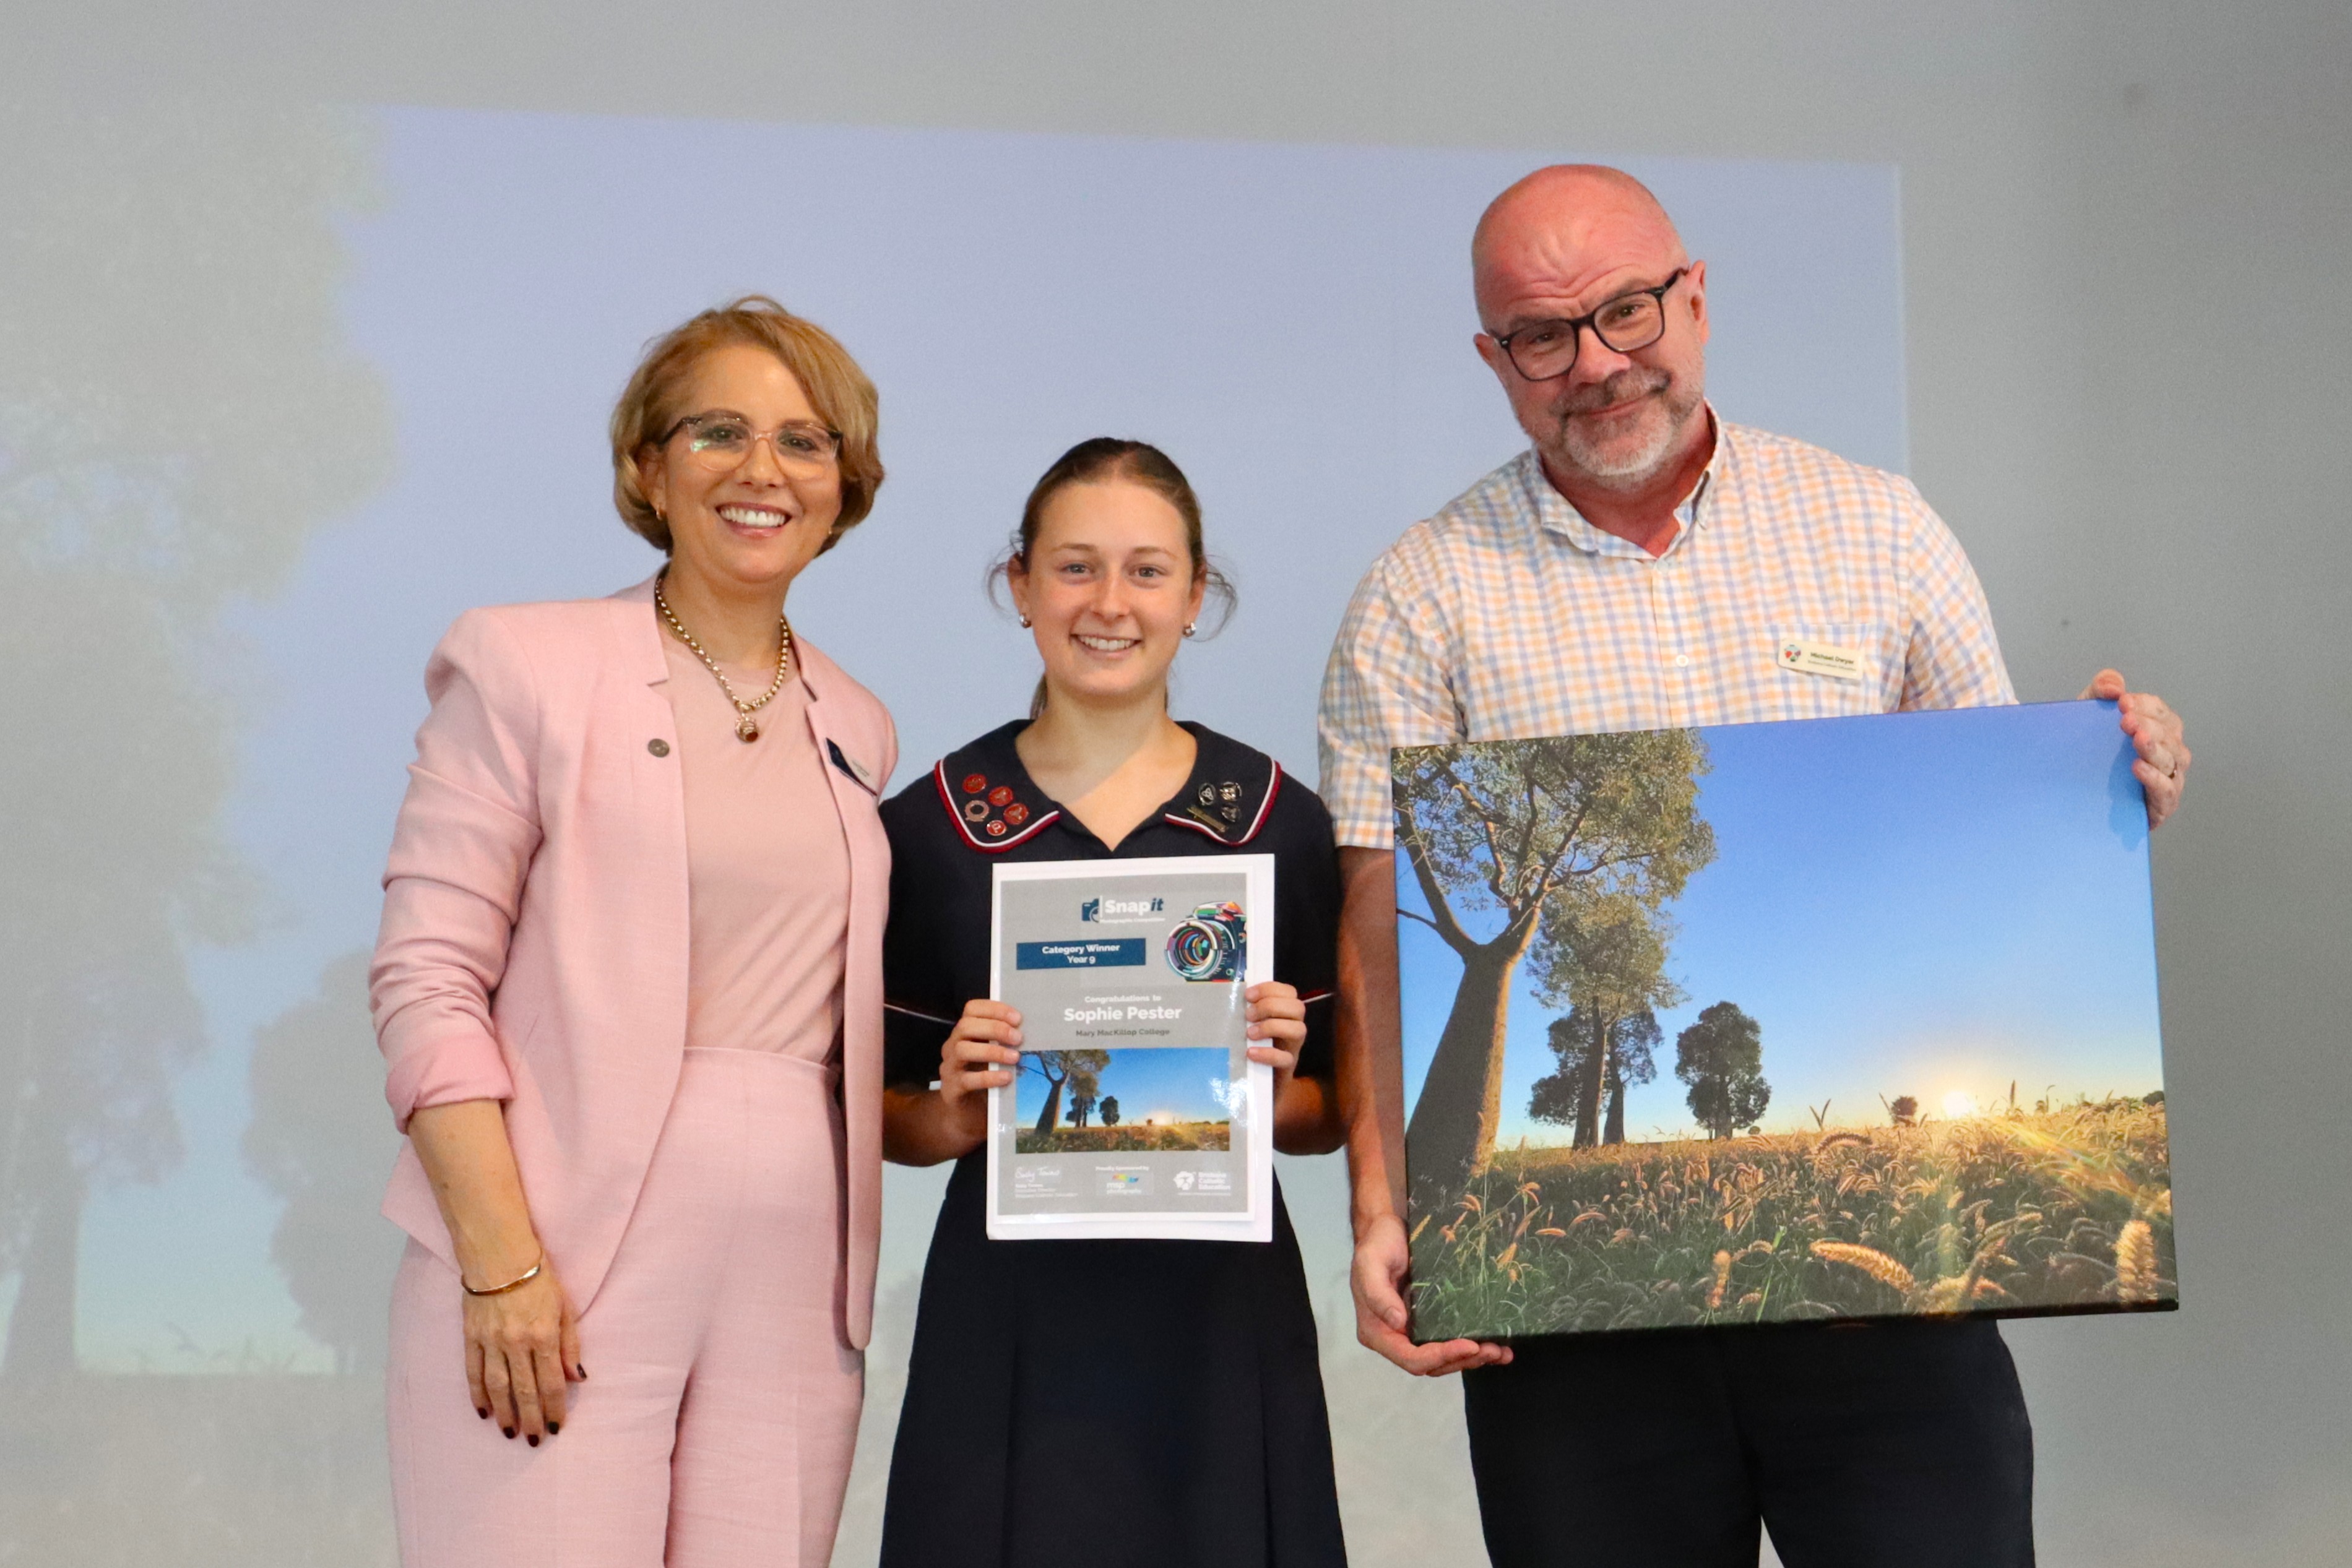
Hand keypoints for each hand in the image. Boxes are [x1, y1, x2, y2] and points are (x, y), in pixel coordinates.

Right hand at [462, 1253, 581, 1443]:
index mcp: (544, 1335)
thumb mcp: (564, 1306)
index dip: (555, 1408)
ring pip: (497, 1387)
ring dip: (504, 1414)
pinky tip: (483, 1412)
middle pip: (524, 1391)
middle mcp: (517, 1343)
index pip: (552, 1382)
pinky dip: (478, 1394)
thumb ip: (570, 1344)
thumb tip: (578, 1378)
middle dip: (531, 1419)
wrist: (498, 1255)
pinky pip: (473, 1373)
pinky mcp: (471, 1337)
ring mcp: (491, 1342)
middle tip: (534, 1441)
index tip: (557, 1428)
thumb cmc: (538, 1277)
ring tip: (510, 1433)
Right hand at [939, 999, 1021, 1130]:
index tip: (1017, 1018)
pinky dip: (988, 1077)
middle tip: (1018, 1038)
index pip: (972, 1009)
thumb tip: (1034, 1031)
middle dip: (994, 1028)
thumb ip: (1004, 1042)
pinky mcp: (951, 1089)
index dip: (994, 1009)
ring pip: (963, 1050)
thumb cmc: (983, 1078)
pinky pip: (967, 1080)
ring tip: (1015, 1057)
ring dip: (991, 1051)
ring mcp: (950, 1067)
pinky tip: (1006, 1078)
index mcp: (964, 1034)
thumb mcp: (993, 1057)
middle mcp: (952, 1046)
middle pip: (965, 1026)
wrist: (966, 1114)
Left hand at [1243, 981, 1304, 1078]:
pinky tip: (1251, 1053)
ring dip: (1272, 1026)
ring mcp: (1293, 1048)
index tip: (1248, 995)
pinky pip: (1286, 1059)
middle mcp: (1293, 1028)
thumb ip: (1248, 1012)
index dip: (1270, 989)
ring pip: (1299, 1030)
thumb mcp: (1250, 1026)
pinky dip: (1268, 1054)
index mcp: (1285, 1014)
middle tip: (1248, 1015)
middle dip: (1270, 1006)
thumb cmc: (1252, 1048)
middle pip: (1298, 1007)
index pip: (1289, 992)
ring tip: (1250, 1033)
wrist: (1258, 1086)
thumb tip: (1232, 994)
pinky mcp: (1287, 1068)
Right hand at [1351, 1210, 1511, 1375]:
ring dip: (1472, 1359)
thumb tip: (1397, 1323)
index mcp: (1377, 1333)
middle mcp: (1395, 1338)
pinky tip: (1497, 1345)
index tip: (1470, 1345)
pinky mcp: (1428, 1323)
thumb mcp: (1370, 1263)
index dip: (1441, 1357)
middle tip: (1493, 1349)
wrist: (1385, 1231)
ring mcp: (1412, 1333)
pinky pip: (1449, 1342)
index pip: (1411, 1359)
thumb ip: (1378, 1293)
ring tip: (1500, 1352)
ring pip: (1444, 1359)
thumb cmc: (1377, 1246)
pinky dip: (1473, 1349)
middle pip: (1432, 1364)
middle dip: (1463, 1360)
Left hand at [2080, 669, 2189, 827]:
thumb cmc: (2092, 750)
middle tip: (2126, 721)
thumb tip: (2114, 686)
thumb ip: (2101, 690)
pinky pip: (2166, 790)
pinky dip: (2154, 778)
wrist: (2073, 792)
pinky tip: (2138, 768)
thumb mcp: (2089, 714)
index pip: (2159, 711)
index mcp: (2157, 726)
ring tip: (2137, 740)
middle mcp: (2168, 750)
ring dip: (2154, 748)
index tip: (2122, 702)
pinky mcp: (2161, 803)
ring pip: (2171, 760)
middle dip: (2148, 725)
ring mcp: (2168, 777)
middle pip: (2168, 734)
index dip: (2144, 705)